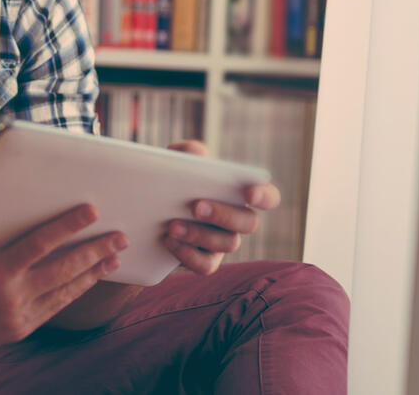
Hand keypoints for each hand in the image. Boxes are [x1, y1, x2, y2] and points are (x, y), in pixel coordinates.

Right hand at [0, 204, 126, 351]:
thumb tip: (16, 195)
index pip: (39, 244)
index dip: (68, 226)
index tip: (91, 211)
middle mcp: (11, 297)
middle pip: (63, 269)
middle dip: (95, 250)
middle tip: (119, 235)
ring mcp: (19, 317)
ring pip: (66, 290)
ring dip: (94, 271)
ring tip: (115, 254)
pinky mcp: (23, 328)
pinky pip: (57, 305)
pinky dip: (77, 289)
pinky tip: (91, 276)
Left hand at [161, 140, 280, 274]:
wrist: (150, 206)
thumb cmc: (172, 178)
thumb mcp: (175, 161)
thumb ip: (187, 152)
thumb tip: (198, 155)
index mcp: (239, 193)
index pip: (268, 197)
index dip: (264, 196)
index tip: (248, 193)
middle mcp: (238, 220)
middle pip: (248, 223)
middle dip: (224, 215)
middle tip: (196, 206)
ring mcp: (223, 242)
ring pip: (228, 244)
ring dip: (199, 234)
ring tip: (172, 225)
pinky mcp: (205, 260)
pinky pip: (206, 265)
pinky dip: (187, 254)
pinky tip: (168, 240)